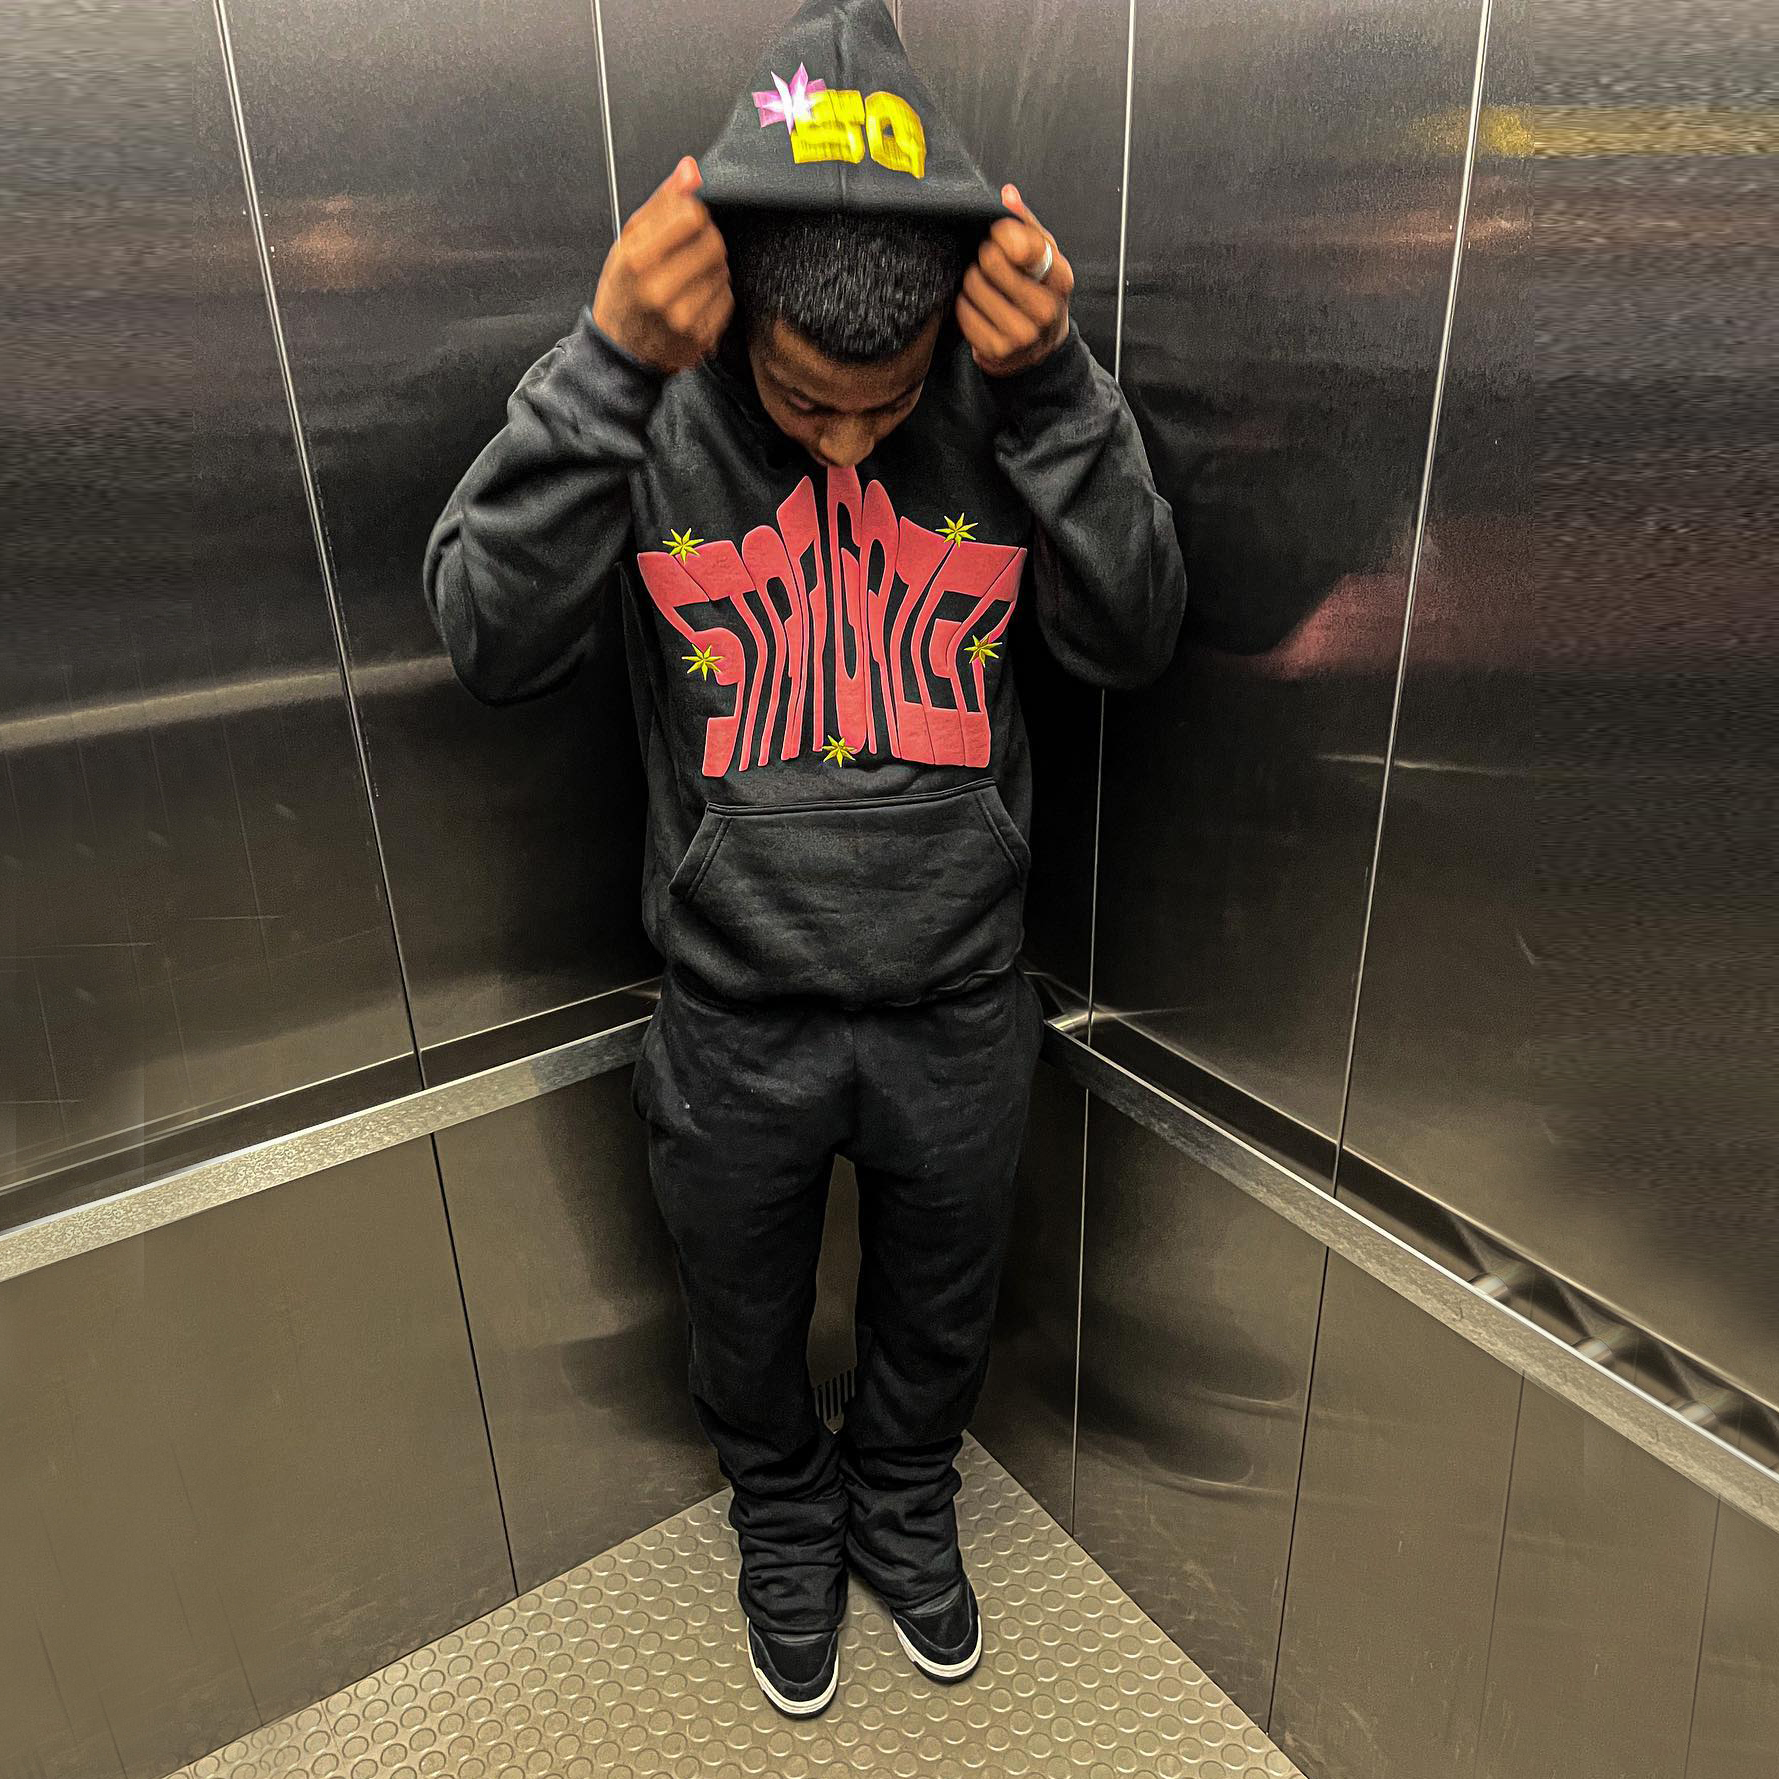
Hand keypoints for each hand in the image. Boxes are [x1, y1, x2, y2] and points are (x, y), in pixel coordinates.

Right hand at [593, 156, 733, 373]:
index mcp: (638, 261)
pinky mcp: (701, 336)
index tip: (684, 224)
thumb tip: (691, 169)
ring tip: (687, 278)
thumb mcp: (628, 241)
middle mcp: (660, 291)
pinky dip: (714, 293)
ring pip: (722, 270)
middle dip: (706, 240)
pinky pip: (726, 298)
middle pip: (713, 243)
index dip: (693, 214)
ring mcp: (683, 318)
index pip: (691, 216)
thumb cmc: (624, 290)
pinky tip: (694, 298)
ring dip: (711, 268)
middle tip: (688, 251)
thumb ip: (661, 203)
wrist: (621, 349)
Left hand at [956, 184, 1073, 376]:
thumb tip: (1007, 195)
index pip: (1022, 243)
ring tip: (984, 286)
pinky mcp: (999, 351)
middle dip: (985, 258)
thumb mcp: (1044, 256)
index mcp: (1060, 278)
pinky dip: (965, 306)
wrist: (1042, 346)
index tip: (1000, 238)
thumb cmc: (1041, 292)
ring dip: (972, 282)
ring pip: (974, 287)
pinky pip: (964, 314)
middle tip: (990, 264)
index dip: (1003, 235)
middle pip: (992, 261)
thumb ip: (1026, 224)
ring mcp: (1023, 334)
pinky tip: (978, 306)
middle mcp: (1046, 309)